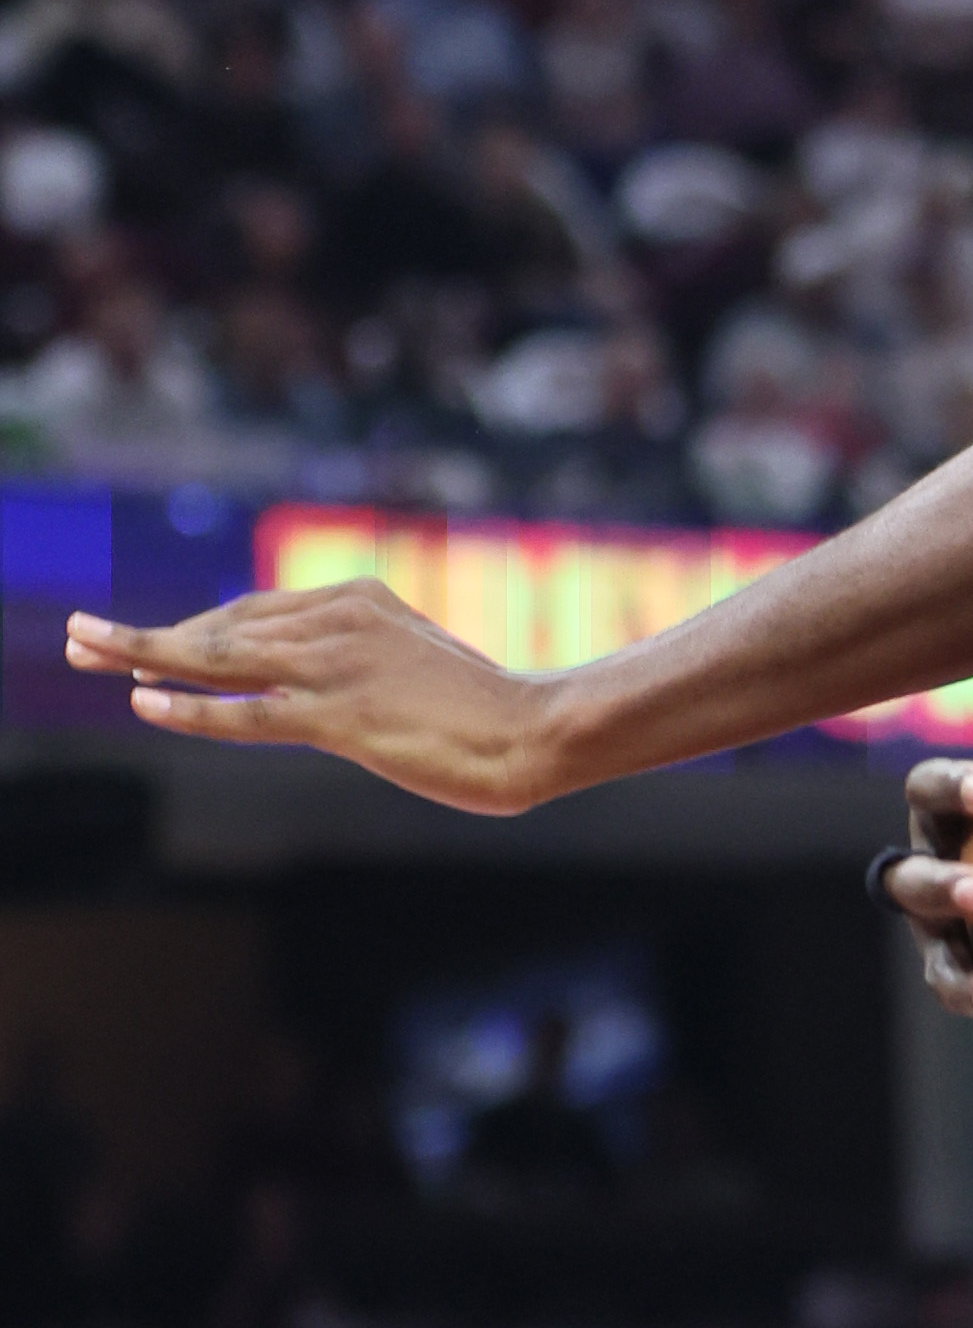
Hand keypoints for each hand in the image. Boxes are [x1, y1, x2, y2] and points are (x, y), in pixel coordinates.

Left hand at [65, 582, 546, 813]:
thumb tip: (320, 681)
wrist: (537, 729)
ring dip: (141, 652)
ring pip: (219, 658)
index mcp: (360, 598)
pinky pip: (247, 712)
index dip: (189, 628)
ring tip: (83, 648)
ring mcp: (338, 666)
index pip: (253, 611)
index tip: (142, 644)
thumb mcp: (416, 662)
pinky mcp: (341, 716)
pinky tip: (143, 701)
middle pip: (222, 625)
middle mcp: (341, 620)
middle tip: (79, 637)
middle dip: (146, 634)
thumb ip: (363, 657)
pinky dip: (191, 708)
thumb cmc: (487, 708)